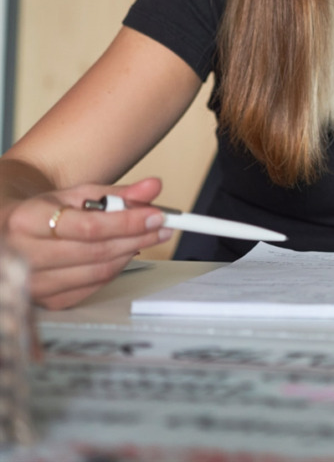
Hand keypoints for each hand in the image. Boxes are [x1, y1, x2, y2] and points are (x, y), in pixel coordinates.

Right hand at [0, 177, 173, 309]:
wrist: (9, 229)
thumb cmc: (44, 210)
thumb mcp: (76, 193)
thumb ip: (117, 193)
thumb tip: (153, 187)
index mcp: (26, 221)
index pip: (89, 226)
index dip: (128, 222)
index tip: (157, 215)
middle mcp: (23, 255)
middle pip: (96, 251)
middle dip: (137, 237)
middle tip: (163, 227)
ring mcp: (32, 283)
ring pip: (98, 272)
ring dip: (130, 253)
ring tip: (147, 237)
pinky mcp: (45, 301)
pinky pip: (93, 287)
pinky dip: (115, 269)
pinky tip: (123, 253)